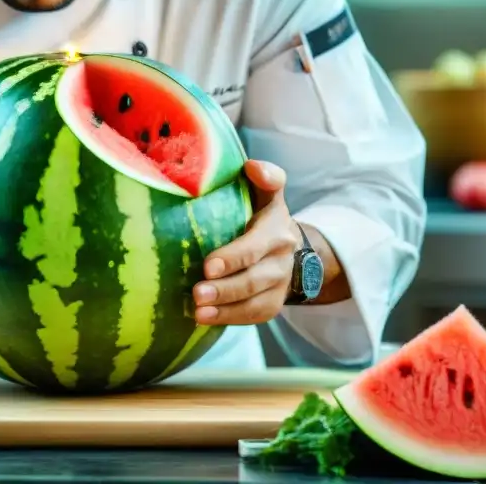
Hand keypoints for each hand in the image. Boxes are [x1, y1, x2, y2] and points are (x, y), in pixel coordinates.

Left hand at [191, 160, 299, 325]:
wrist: (288, 244)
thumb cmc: (262, 213)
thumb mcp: (267, 192)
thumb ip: (265, 177)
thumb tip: (252, 166)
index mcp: (276, 229)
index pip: (256, 245)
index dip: (234, 257)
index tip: (208, 266)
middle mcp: (282, 259)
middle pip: (255, 278)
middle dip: (227, 287)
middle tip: (197, 292)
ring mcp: (279, 284)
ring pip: (256, 302)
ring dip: (226, 309)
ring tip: (198, 312)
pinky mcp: (272, 303)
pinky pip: (254, 316)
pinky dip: (230, 319)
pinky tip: (204, 319)